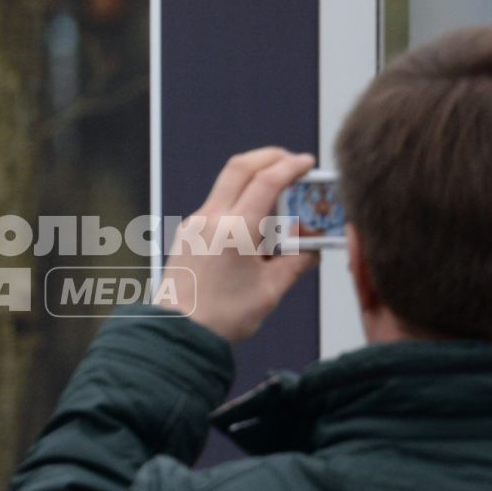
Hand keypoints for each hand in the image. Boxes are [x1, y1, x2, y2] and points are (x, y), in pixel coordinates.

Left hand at [158, 148, 319, 342]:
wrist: (178, 333)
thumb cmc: (220, 317)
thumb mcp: (270, 290)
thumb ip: (296, 262)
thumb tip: (313, 249)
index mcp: (235, 229)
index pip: (267, 181)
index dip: (291, 166)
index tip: (307, 162)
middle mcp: (211, 218)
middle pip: (241, 167)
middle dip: (269, 157)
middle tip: (292, 163)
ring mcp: (195, 223)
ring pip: (227, 184)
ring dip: (254, 181)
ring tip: (279, 202)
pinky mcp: (187, 233)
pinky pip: (217, 205)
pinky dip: (240, 202)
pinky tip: (256, 226)